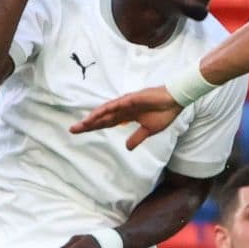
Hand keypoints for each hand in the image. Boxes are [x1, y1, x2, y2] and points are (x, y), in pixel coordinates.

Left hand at [70, 86, 184, 149]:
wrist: (175, 101)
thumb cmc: (164, 113)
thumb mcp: (149, 130)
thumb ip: (137, 138)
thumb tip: (127, 148)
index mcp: (128, 116)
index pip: (107, 123)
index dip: (95, 127)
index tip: (82, 132)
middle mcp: (124, 109)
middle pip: (102, 118)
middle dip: (88, 124)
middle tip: (73, 130)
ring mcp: (126, 103)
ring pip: (105, 111)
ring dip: (93, 118)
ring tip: (81, 125)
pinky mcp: (130, 99)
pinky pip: (114, 105)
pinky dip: (104, 110)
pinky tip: (94, 115)